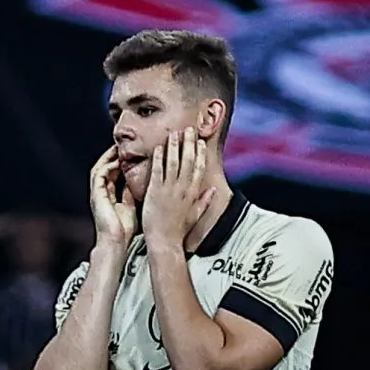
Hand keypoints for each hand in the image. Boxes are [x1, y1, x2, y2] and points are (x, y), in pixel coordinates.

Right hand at [89, 146, 137, 247]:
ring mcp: (97, 193)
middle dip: (114, 155)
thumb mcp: (131, 206)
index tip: (133, 152)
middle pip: (106, 167)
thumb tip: (142, 180)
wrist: (115, 241)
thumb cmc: (125, 229)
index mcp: (110, 195)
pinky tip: (117, 159)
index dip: (122, 162)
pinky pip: (100, 174)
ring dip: (109, 157)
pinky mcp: (96, 194)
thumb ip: (132, 193)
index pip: (114, 173)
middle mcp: (102, 192)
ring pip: (101, 168)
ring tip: (119, 147)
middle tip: (124, 144)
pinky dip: (108, 165)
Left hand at [142, 128, 216, 246]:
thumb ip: (205, 201)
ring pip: (174, 162)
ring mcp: (169, 189)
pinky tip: (159, 147)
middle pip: (189, 160)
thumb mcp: (196, 215)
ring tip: (174, 133)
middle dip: (189, 143)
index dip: (200, 153)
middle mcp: (183, 189)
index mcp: (193, 193)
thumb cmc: (179, 230)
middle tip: (188, 129)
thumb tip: (213, 190)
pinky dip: (159, 158)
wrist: (164, 241)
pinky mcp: (156, 192)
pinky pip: (158, 170)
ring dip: (174, 146)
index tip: (200, 141)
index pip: (199, 168)